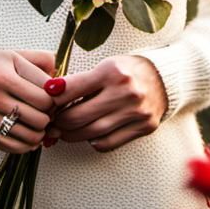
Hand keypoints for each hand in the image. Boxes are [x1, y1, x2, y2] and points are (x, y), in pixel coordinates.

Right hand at [0, 44, 57, 153]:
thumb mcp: (10, 54)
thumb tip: (60, 81)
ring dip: (38, 136)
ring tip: (39, 129)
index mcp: (3, 70)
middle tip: (48, 116)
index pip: (44, 95)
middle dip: (48, 119)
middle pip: (37, 117)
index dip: (55, 102)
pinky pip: (4, 144)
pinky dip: (22, 147)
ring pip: (23, 135)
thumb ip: (38, 62)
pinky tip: (27, 141)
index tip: (54, 102)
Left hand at [44, 55, 167, 152]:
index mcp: (112, 71)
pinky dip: (93, 141)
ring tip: (64, 131)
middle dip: (59, 122)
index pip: (71, 89)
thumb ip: (81, 81)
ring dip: (72, 135)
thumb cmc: (128, 70)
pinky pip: (108, 143)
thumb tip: (50, 96)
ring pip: (91, 133)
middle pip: (78, 116)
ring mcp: (136, 112)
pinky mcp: (144, 128)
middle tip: (51, 122)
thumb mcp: (105, 66)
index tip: (45, 101)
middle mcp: (125, 92)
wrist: (164, 77)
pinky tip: (89, 134)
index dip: (52, 98)